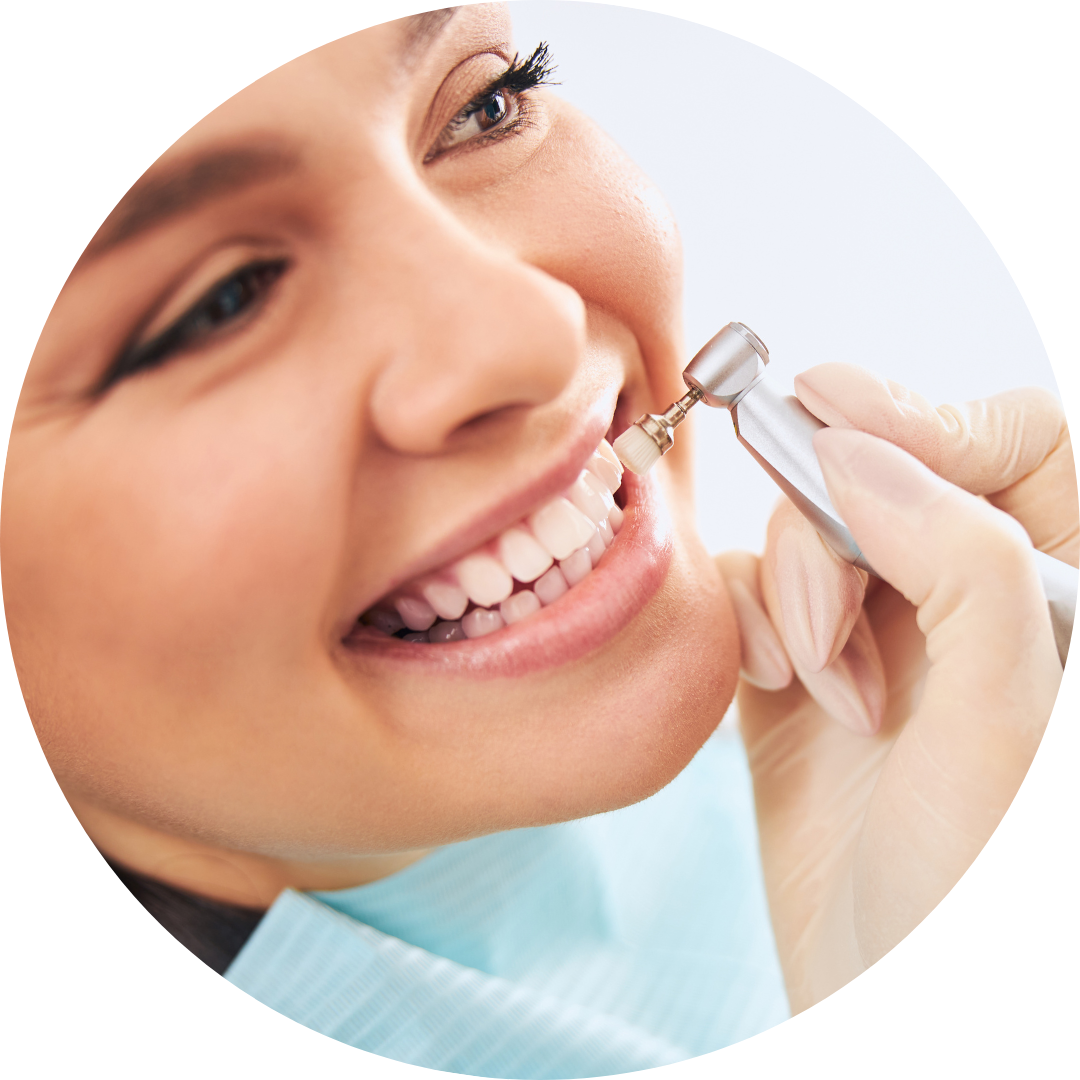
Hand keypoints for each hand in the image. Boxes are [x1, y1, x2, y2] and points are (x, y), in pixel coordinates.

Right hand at [715, 363, 1077, 1010]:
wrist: (881, 1008)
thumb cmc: (972, 900)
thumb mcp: (1002, 720)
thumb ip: (958, 560)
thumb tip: (855, 446)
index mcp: (1055, 596)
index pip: (1011, 441)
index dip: (924, 419)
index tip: (831, 413)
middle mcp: (969, 603)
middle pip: (884, 477)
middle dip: (835, 537)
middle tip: (829, 630)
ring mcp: (880, 634)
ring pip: (806, 531)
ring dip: (794, 594)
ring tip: (818, 687)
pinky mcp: (800, 670)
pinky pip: (751, 587)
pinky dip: (746, 618)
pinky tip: (771, 682)